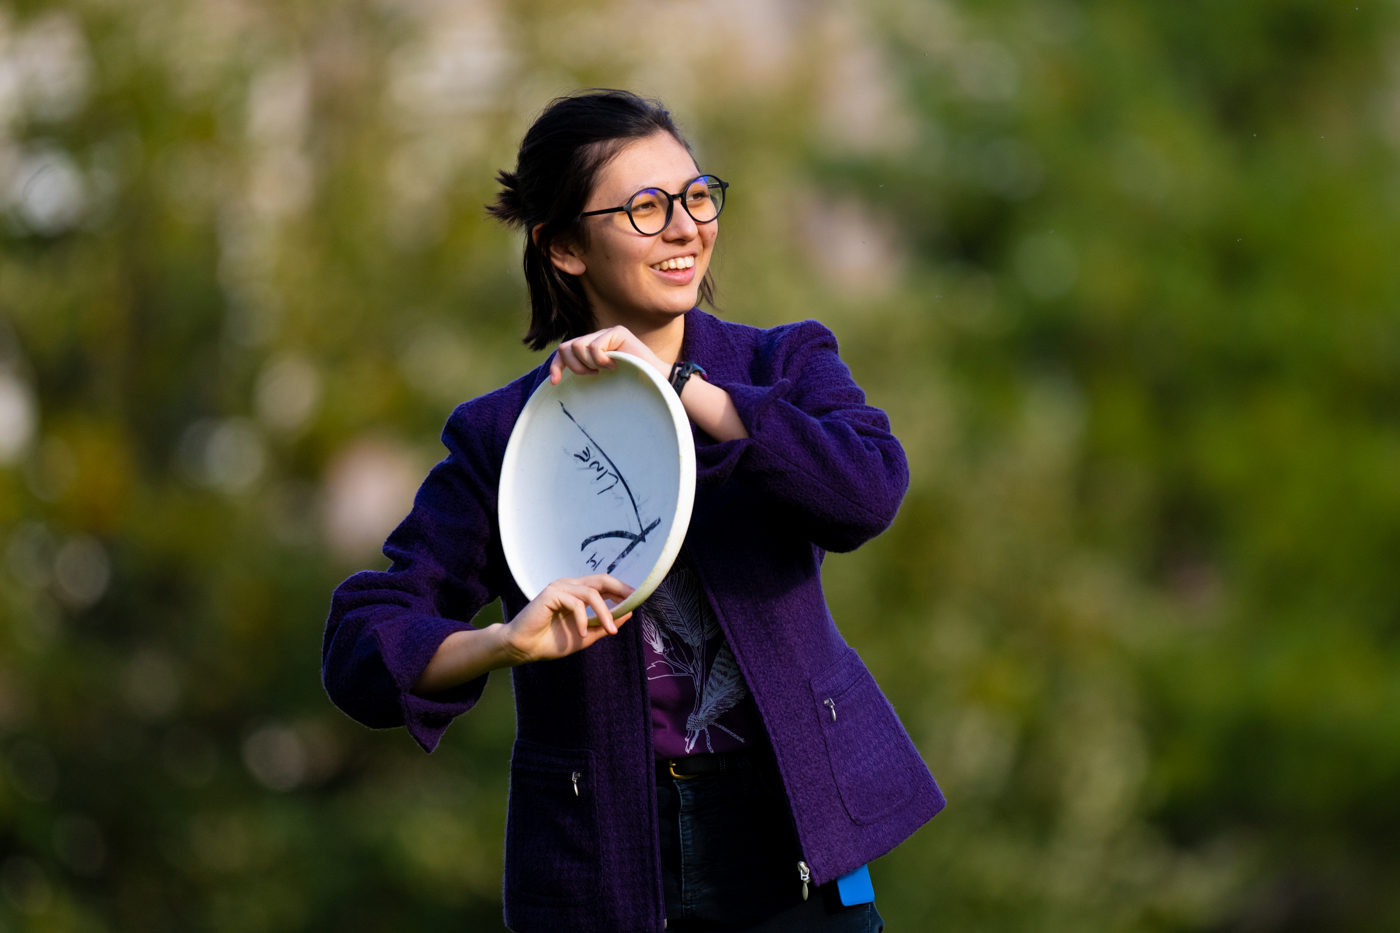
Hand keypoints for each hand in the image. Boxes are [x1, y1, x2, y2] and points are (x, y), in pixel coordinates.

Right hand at [501, 575, 634, 664]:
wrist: (523, 648)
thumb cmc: (551, 641)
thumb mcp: (586, 634)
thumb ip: (604, 624)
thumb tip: (628, 613)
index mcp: (577, 592)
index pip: (604, 584)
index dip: (622, 589)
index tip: (638, 599)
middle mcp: (569, 585)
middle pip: (602, 579)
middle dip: (620, 589)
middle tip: (633, 601)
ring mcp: (560, 587)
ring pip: (592, 593)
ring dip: (605, 613)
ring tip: (610, 630)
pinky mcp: (551, 593)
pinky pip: (576, 602)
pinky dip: (583, 618)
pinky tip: (582, 633)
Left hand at [549, 326, 666, 383]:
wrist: (656, 381)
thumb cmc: (630, 384)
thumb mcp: (600, 380)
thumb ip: (583, 372)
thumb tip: (556, 378)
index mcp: (591, 348)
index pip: (564, 351)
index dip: (556, 366)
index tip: (555, 382)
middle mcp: (597, 337)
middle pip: (566, 347)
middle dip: (574, 365)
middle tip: (592, 375)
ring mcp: (607, 333)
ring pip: (578, 346)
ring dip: (589, 363)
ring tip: (605, 370)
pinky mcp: (617, 332)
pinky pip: (594, 347)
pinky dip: (601, 360)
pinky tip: (614, 365)